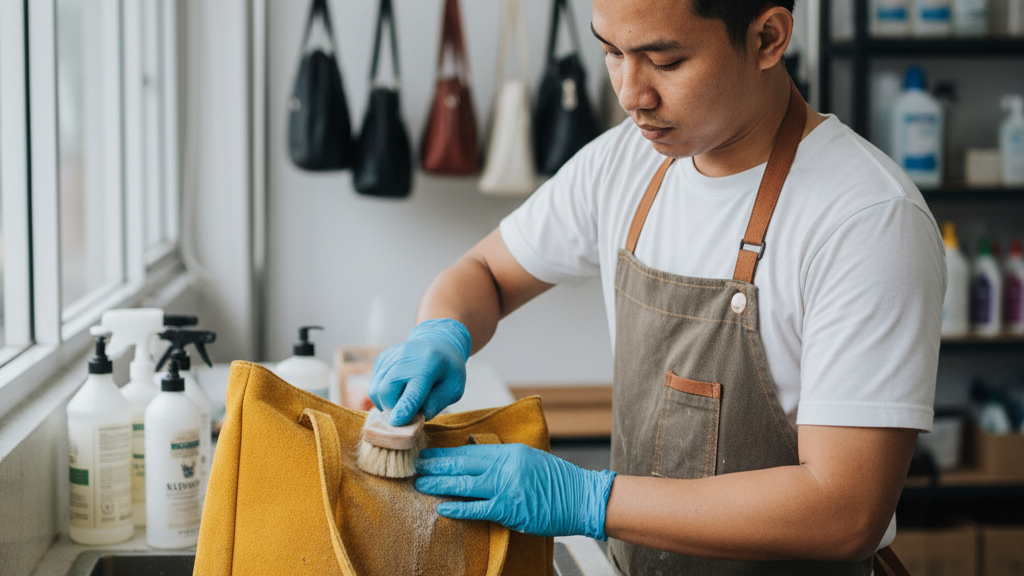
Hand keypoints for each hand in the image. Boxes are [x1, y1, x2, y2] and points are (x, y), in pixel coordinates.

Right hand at [369, 319, 471, 425]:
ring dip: (386, 404)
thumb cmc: (448, 371)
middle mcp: (405, 357)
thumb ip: (435, 404)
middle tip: (407, 413)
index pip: (413, 390)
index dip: (404, 408)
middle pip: (386, 391)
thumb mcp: (454, 389)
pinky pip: (374, 386)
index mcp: (429, 364)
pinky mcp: (380, 359)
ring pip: (376, 391)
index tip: (396, 423)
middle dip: (393, 409)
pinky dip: (383, 396)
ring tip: (404, 401)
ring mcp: (390, 356)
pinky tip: (398, 391)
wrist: (437, 343)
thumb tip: (412, 418)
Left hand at [415, 443, 616, 539]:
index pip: (470, 450)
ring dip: (440, 483)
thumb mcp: (529, 459)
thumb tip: (477, 458)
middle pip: (462, 463)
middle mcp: (506, 466)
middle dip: (436, 465)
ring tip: (420, 483)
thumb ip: (503, 459)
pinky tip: (442, 507)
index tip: (427, 453)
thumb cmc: (556, 481)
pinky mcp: (509, 509)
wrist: (581, 498)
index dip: (445, 452)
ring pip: (465, 484)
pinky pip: (477, 508)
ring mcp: (506, 487)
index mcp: (509, 452)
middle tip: (414, 465)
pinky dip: (458, 507)